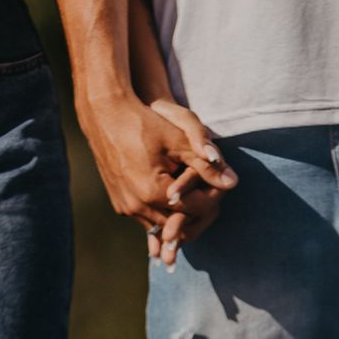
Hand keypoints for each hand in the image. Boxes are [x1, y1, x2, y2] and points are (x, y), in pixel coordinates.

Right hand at [82, 94, 224, 265]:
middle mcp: (136, 206)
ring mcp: (125, 207)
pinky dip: (162, 211)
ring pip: (162, 223)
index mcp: (153, 192)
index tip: (220, 184)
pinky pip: (147, 217)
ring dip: (179, 214)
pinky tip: (175, 200)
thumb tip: (233, 182)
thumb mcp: (179, 141)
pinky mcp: (119, 203)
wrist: (105, 114)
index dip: (212, 198)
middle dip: (197, 211)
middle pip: (179, 222)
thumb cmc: (144, 123)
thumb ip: (206, 165)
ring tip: (196, 196)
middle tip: (212, 193)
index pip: (194, 209)